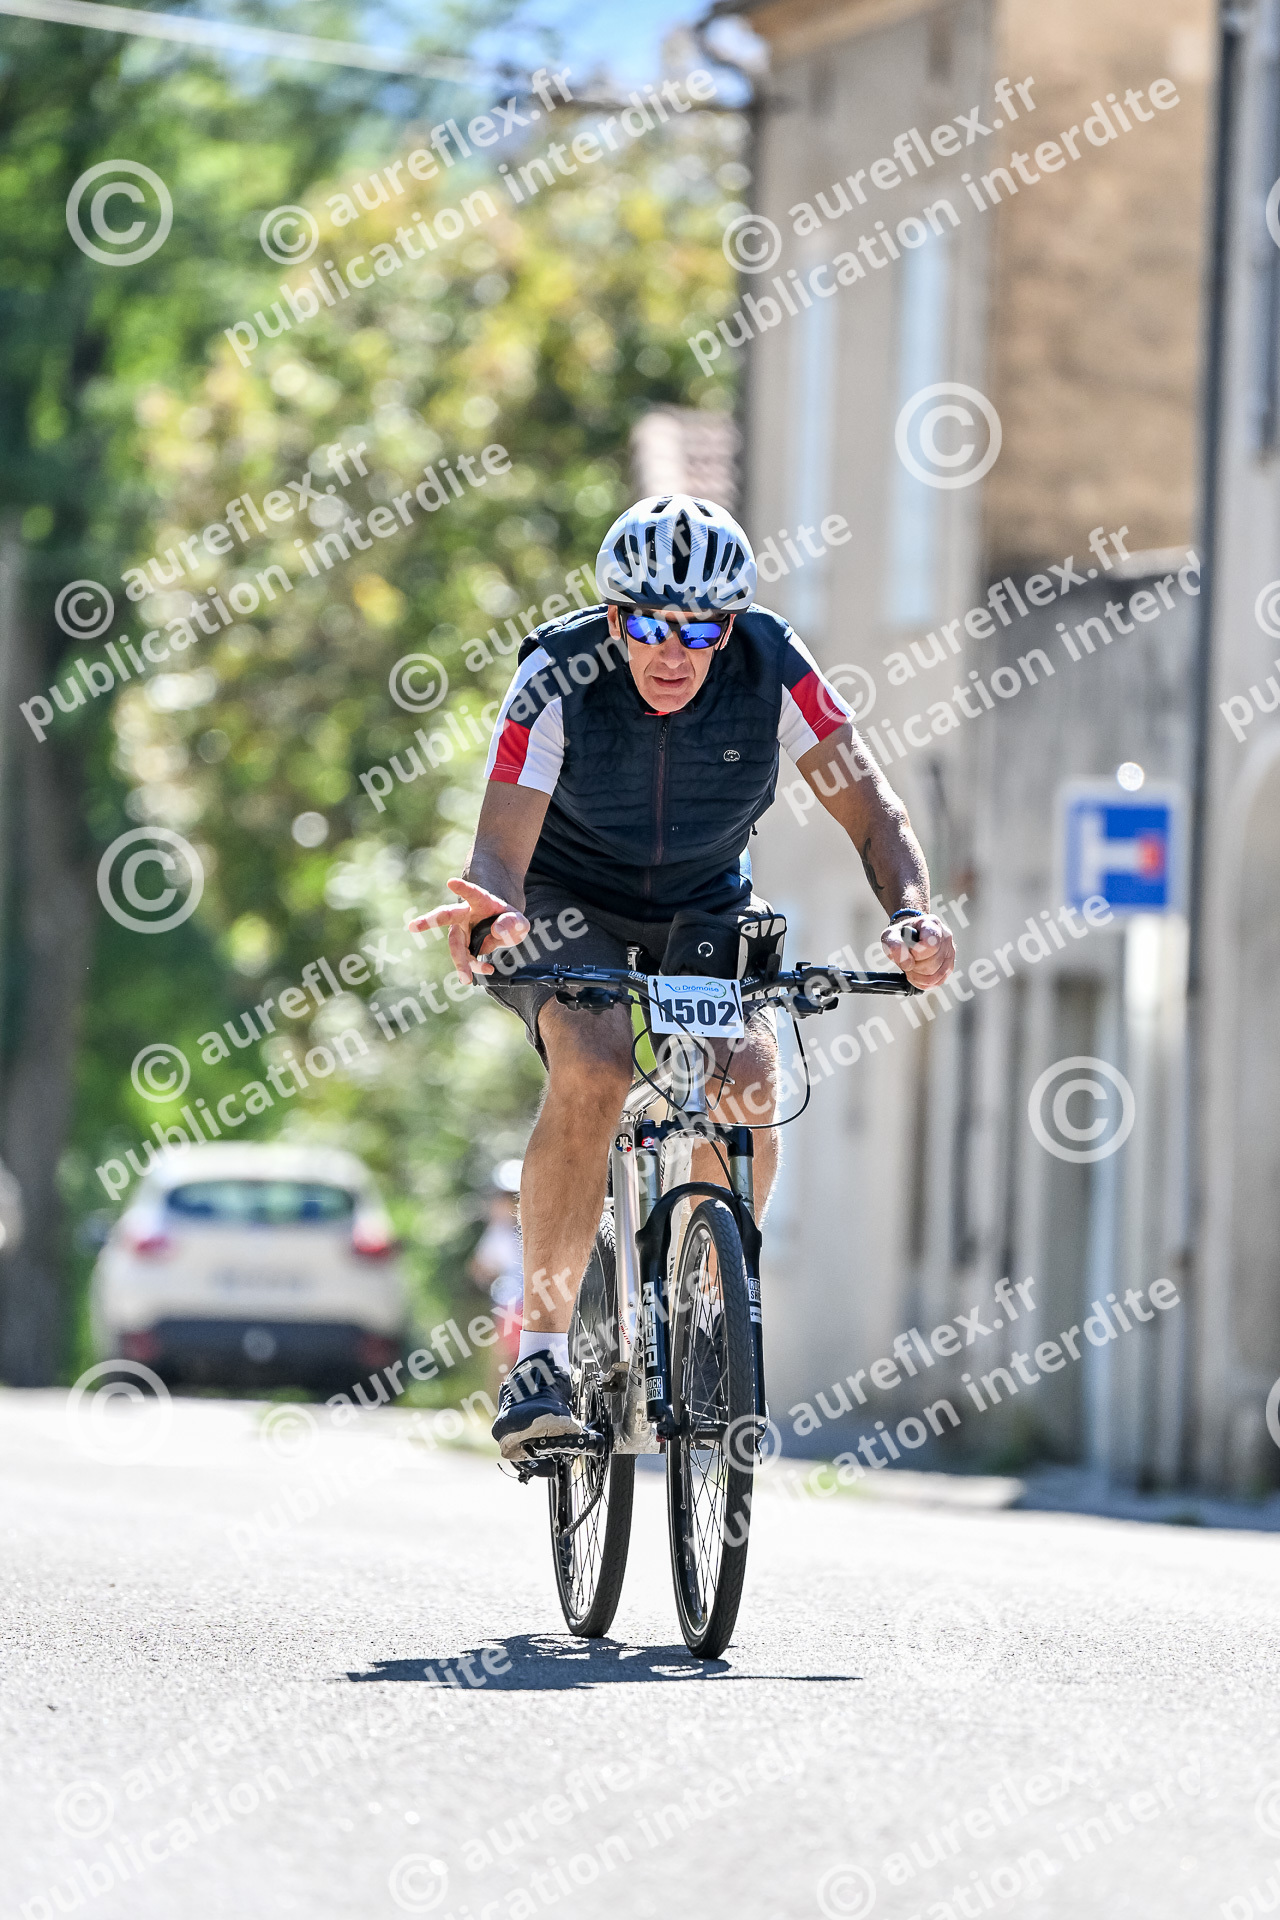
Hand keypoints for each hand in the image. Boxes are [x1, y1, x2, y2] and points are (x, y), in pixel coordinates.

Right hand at [409, 878, 529, 984]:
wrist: (502, 928)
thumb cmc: (509, 921)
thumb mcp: (519, 922)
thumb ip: (512, 924)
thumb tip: (495, 930)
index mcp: (482, 902)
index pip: (472, 893)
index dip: (463, 887)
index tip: (451, 882)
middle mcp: (466, 913)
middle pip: (447, 915)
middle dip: (430, 920)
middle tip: (414, 926)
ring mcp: (461, 929)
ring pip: (455, 944)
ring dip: (459, 961)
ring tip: (466, 979)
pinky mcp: (461, 944)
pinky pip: (464, 957)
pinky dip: (472, 967)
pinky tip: (486, 970)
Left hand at [881, 913, 954, 989]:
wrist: (910, 935)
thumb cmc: (902, 934)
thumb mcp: (891, 935)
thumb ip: (895, 946)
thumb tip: (907, 963)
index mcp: (931, 924)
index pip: (931, 944)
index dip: (918, 953)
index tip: (910, 951)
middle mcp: (945, 936)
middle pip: (932, 963)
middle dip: (915, 965)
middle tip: (908, 958)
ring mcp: (950, 952)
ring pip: (935, 975)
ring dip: (918, 975)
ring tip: (912, 965)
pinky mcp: (949, 965)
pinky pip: (937, 982)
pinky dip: (923, 982)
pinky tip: (917, 973)